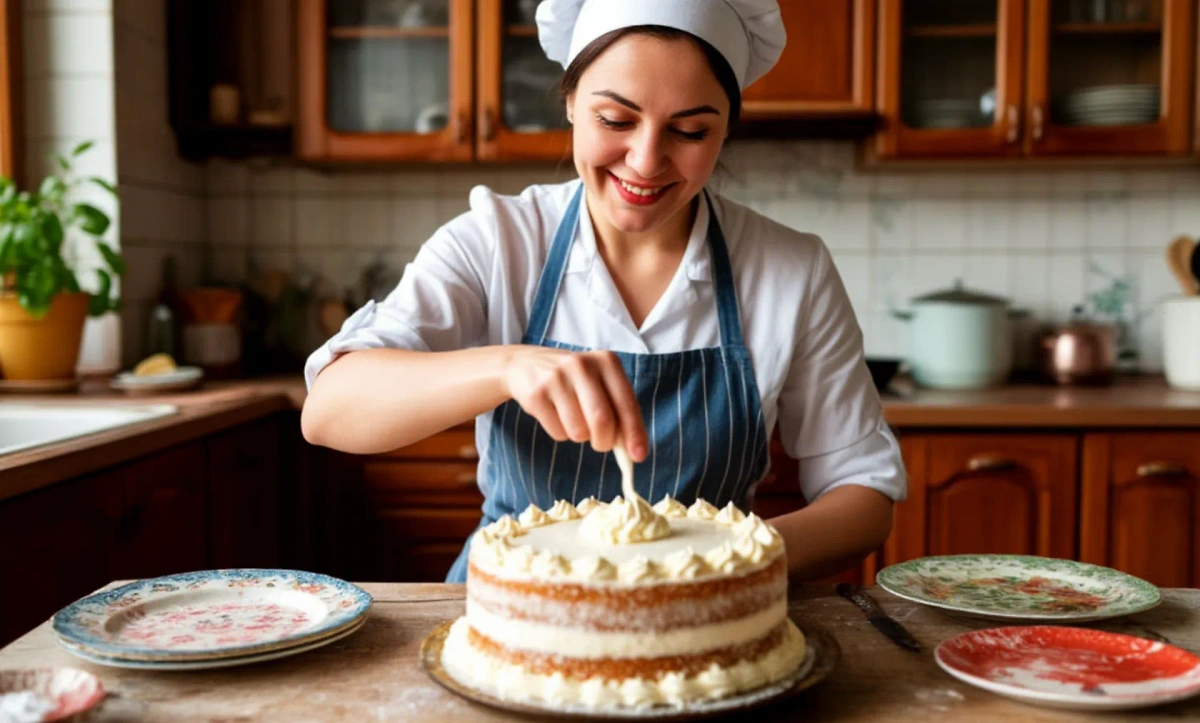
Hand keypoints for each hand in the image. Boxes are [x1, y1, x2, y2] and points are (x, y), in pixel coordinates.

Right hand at [503, 346, 647, 460]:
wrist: (525, 364)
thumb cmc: (574, 380)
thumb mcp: (600, 384)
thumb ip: (618, 412)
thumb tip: (633, 452)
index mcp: (607, 362)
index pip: (626, 404)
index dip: (634, 433)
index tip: (639, 456)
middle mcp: (582, 366)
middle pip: (603, 421)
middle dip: (604, 442)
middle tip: (600, 443)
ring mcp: (556, 378)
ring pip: (579, 432)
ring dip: (579, 436)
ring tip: (572, 418)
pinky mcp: (536, 394)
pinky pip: (558, 433)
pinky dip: (560, 433)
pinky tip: (555, 414)